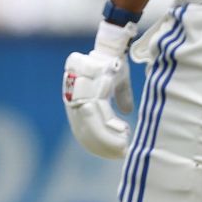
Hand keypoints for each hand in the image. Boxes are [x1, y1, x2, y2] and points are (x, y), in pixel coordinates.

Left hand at [63, 21, 137, 159]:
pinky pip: (99, 118)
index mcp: (78, 104)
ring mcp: (81, 99)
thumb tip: (127, 111)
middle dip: (104, 147)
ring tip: (123, 146)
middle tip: (120, 153)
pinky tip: (123, 134)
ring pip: (93, 129)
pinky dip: (109, 129)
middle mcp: (75, 104)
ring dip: (109, 140)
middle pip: (85, 135)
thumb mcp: (118, 85)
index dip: (97, 144)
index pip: (83, 132)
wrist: (111, 48)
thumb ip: (121, 97)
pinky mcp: (91, 94)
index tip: (112, 152)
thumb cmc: (113, 64)